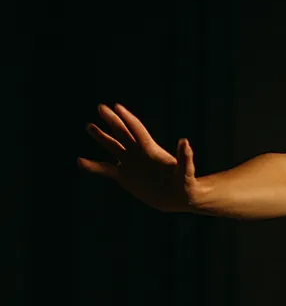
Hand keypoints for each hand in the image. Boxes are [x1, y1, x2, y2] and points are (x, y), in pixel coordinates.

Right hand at [78, 103, 199, 212]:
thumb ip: (185, 158)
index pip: (137, 130)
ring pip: (113, 147)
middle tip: (101, 107)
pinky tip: (80, 161)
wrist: (180, 198)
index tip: (117, 106)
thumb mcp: (186, 172)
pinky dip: (93, 166)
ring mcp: (131, 164)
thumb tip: (185, 142)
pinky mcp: (125, 177)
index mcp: (152, 151)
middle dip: (112, 121)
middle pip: (123, 133)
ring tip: (89, 126)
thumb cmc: (186, 185)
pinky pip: (106, 169)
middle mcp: (139, 154)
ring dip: (102, 137)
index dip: (128, 119)